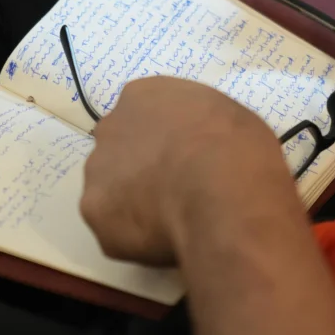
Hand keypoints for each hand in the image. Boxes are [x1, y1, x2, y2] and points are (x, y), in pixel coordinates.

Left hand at [81, 76, 285, 265]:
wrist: (223, 192)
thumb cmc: (239, 148)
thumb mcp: (229, 118)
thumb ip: (200, 126)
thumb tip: (202, 149)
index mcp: (142, 95)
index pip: (143, 114)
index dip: (165, 139)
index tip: (186, 158)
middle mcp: (110, 128)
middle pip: (119, 150)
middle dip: (141, 169)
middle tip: (175, 190)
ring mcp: (97, 171)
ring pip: (111, 190)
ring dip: (134, 202)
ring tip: (173, 220)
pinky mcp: (95, 213)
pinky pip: (115, 228)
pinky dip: (136, 236)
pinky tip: (165, 239)